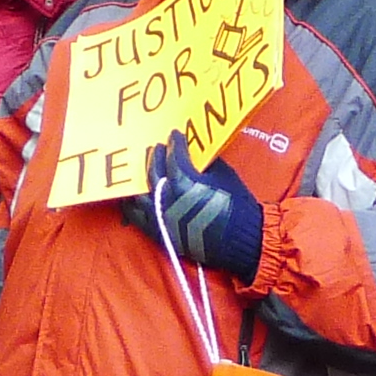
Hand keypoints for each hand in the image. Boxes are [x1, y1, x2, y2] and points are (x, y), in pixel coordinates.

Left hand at [133, 139, 265, 279]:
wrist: (241, 240)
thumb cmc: (237, 207)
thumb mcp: (225, 176)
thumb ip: (206, 163)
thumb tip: (196, 155)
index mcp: (184, 182)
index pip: (174, 156)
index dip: (175, 143)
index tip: (175, 135)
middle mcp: (167, 198)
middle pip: (153, 171)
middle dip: (156, 157)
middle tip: (159, 148)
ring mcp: (160, 217)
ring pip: (140, 193)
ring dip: (142, 178)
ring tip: (145, 170)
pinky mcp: (158, 233)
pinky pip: (136, 216)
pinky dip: (134, 204)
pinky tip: (135, 196)